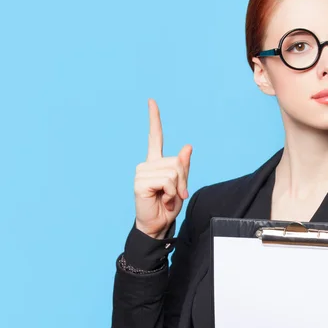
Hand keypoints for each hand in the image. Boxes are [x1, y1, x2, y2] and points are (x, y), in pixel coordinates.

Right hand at [133, 98, 192, 238]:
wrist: (157, 225)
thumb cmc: (168, 206)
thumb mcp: (181, 185)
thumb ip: (184, 167)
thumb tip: (187, 146)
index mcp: (156, 163)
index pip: (154, 137)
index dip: (154, 119)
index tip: (151, 101)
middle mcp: (147, 164)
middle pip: (177, 161)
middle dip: (183, 180)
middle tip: (177, 194)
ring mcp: (142, 172)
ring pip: (174, 171)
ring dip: (177, 188)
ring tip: (169, 197)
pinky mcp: (140, 182)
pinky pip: (167, 180)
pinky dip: (171, 192)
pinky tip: (163, 199)